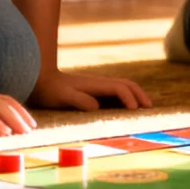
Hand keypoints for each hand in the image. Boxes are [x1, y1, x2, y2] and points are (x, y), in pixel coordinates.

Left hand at [30, 68, 152, 110]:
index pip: (119, 88)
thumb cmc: (50, 90)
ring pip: (123, 87)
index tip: (135, 111)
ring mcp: (97, 86)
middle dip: (140, 95)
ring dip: (136, 95)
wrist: (40, 77)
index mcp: (95, 84)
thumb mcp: (62, 96)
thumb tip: (96, 107)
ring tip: (145, 107)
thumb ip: (78, 100)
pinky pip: (116, 93)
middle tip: (150, 108)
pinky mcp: (94, 90)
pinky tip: (126, 107)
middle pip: (127, 84)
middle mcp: (99, 83)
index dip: (129, 99)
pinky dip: (127, 98)